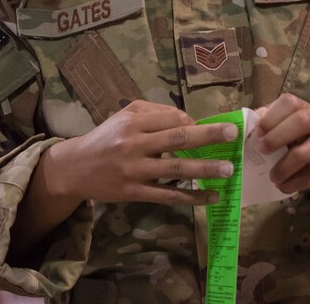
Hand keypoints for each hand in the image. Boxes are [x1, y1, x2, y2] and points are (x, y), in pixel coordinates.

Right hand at [43, 100, 237, 207]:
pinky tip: (211, 197)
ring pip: (175, 168)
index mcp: (132, 122)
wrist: (76, 167)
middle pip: (176, 138)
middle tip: (233, 135)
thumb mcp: (123, 116)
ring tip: (229, 170)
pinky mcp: (134, 192)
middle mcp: (133, 144)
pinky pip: (168, 195)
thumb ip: (153, 112)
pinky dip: (191, 196)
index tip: (209, 128)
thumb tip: (187, 118)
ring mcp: (134, 170)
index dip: (192, 122)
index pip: (171, 118)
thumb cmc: (105, 138)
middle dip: (207, 136)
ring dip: (205, 169)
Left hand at [254, 93, 309, 194]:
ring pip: (305, 153)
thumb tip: (248, 126)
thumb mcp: (282, 129)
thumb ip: (266, 124)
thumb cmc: (297, 141)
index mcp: (303, 107)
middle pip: (301, 122)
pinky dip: (294, 183)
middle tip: (262, 151)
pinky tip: (284, 186)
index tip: (256, 133)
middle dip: (276, 138)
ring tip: (272, 178)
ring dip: (283, 168)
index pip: (288, 103)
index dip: (270, 117)